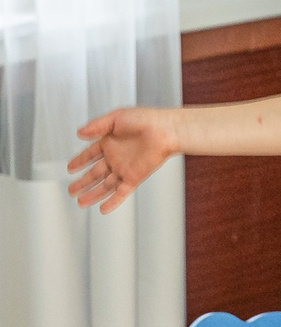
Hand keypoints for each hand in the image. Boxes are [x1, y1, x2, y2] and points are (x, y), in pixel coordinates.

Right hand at [67, 107, 181, 212]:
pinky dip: (112, 201)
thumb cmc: (145, 120)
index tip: (70, 167)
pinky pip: (121, 192)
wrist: (165, 130)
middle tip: (71, 189)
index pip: (90, 154)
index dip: (79, 161)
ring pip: (105, 185)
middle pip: (95, 173)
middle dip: (82, 182)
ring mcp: (125, 168)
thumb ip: (96, 126)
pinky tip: (103, 209)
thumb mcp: (115, 117)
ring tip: (80, 201)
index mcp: (109, 142)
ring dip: (93, 194)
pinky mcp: (134, 177)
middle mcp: (116, 157)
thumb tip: (79, 133)